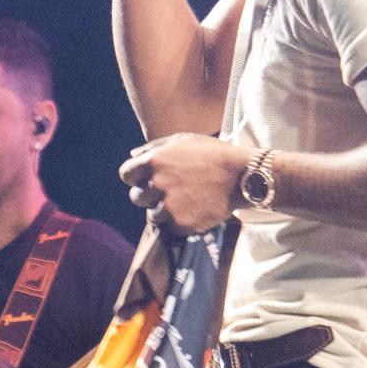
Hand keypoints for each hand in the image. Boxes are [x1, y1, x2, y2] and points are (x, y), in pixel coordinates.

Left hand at [119, 134, 246, 233]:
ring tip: (184, 201)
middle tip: (170, 192)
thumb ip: (154, 147)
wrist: (241, 175)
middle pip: (136, 197)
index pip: (126, 175)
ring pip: (152, 214)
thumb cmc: (212, 153)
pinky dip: (178, 222)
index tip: (147, 179)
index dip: (135, 177)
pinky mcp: (180, 223)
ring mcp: (168, 205)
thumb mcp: (182, 140)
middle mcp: (156, 184)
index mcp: (153, 161)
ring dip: (163, 210)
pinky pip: (169, 227)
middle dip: (149, 195)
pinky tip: (193, 210)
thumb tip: (133, 154)